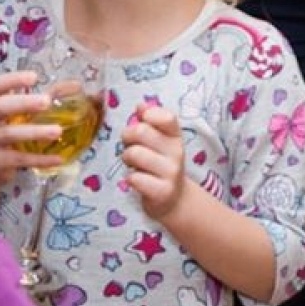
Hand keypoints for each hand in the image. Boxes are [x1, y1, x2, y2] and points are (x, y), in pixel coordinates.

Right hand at [0, 70, 63, 186]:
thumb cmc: (9, 130)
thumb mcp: (21, 113)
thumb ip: (45, 98)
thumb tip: (77, 86)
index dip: (13, 79)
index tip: (35, 77)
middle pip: (0, 106)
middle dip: (23, 102)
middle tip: (47, 101)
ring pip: (9, 134)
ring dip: (34, 132)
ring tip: (57, 131)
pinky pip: (19, 158)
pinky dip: (39, 159)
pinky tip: (57, 159)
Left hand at [121, 105, 186, 220]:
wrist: (174, 200)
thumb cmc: (160, 165)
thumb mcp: (159, 141)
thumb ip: (149, 122)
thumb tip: (140, 105)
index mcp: (175, 136)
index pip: (167, 117)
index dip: (149, 115)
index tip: (142, 121)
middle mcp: (177, 152)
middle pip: (141, 131)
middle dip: (127, 137)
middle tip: (129, 146)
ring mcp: (171, 172)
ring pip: (134, 153)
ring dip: (127, 159)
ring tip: (133, 164)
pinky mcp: (162, 191)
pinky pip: (134, 178)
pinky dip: (130, 179)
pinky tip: (137, 180)